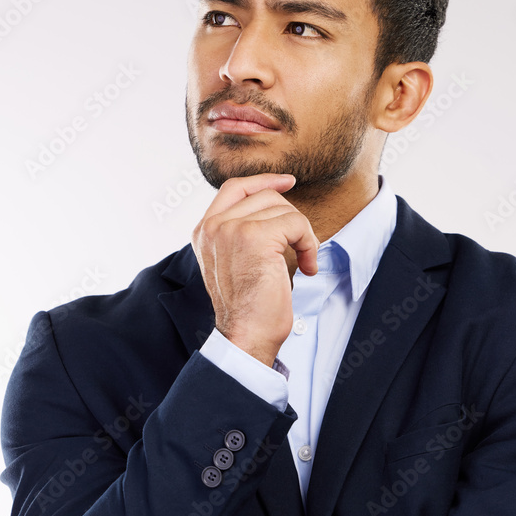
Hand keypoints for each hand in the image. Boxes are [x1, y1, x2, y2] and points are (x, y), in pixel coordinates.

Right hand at [192, 172, 319, 365]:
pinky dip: (310, 245)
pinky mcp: (253, 236)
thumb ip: (242, 233)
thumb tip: (275, 205)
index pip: (234, 188)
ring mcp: (231, 229)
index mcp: (205, 232)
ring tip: (304, 263)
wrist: (246, 335)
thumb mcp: (237, 263)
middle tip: (301, 246)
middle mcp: (213, 227)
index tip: (288, 182)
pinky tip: (308, 267)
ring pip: (283, 208)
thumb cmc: (249, 308)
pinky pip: (296, 224)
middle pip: (264, 195)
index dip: (264, 181)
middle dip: (291, 217)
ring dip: (303, 235)